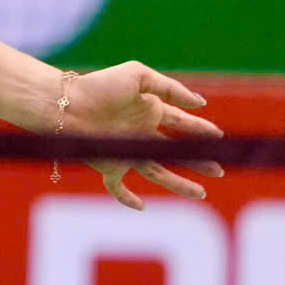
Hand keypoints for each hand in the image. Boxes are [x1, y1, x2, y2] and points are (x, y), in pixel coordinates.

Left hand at [58, 62, 225, 208]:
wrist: (65, 104)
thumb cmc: (99, 85)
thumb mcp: (139, 76)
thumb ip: (170, 89)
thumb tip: (200, 103)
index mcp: (149, 111)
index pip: (182, 123)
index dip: (201, 130)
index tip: (219, 138)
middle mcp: (141, 134)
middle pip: (175, 152)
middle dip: (198, 161)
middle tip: (219, 169)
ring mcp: (125, 152)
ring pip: (159, 172)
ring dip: (180, 183)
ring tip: (202, 193)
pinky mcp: (109, 166)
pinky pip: (119, 188)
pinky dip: (127, 199)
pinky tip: (142, 208)